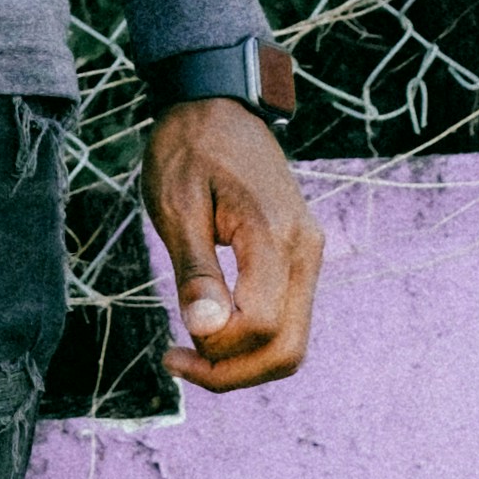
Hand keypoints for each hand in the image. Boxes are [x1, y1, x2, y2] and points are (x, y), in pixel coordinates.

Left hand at [146, 96, 319, 393]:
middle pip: (287, 350)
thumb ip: (195, 270)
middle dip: (232, 374)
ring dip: (242, 362)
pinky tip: (211, 327)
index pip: (261, 327)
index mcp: (275, 237)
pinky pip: (287, 318)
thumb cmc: (188, 149)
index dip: (216, 353)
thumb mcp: (176, 206)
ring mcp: (308, 255)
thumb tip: (204, 331)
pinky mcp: (299, 256)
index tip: (170, 348)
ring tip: (190, 350)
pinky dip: (251, 339)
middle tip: (178, 362)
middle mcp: (305, 251)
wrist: (217, 105)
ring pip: (292, 342)